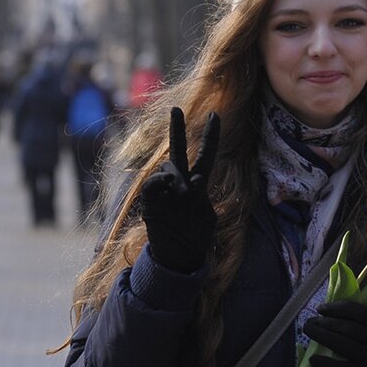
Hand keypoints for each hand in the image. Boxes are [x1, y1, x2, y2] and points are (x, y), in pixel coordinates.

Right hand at [140, 107, 220, 272]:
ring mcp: (165, 191)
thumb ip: (198, 195)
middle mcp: (181, 183)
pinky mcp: (151, 203)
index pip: (206, 155)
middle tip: (175, 108)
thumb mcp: (206, 216)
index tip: (215, 114)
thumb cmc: (196, 237)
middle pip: (179, 151)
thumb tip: (183, 181)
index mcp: (198, 184)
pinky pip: (153, 184)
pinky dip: (159, 180)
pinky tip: (165, 184)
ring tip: (182, 191)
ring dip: (175, 177)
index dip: (210, 135)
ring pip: (168, 168)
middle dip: (176, 130)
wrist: (178, 257)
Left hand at [303, 301, 366, 366]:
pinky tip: (313, 359)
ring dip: (322, 336)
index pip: (358, 312)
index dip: (337, 308)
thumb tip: (334, 312)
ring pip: (343, 344)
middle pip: (348, 327)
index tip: (320, 308)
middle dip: (325, 322)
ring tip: (309, 331)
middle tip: (310, 321)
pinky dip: (326, 363)